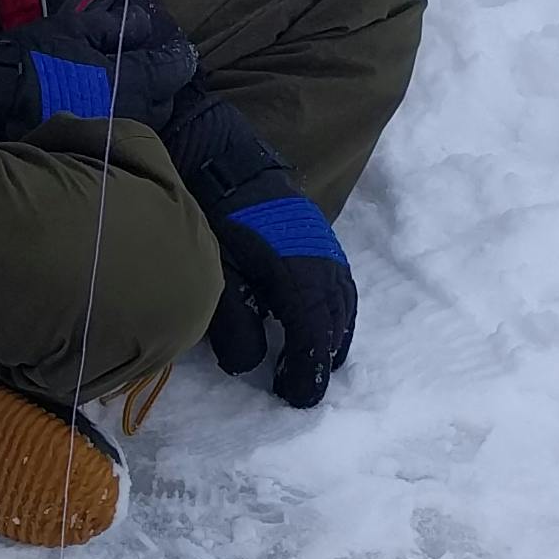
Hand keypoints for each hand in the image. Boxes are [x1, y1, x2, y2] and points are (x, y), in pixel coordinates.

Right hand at [0, 30, 159, 137]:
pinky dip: (119, 121)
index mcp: (132, 81)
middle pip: (165, 103)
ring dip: (142, 106)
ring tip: (126, 90)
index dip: (178, 57)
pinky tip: (104, 112)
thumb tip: (144, 23)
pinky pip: (118, 136)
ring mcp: (111, 136)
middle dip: (162, 86)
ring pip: (143, 123)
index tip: (175, 49)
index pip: (174, 71)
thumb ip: (115, 27)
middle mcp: (130, 113)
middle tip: (149, 68)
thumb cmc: (34, 57)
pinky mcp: (89, 149)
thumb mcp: (74, 28)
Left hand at [206, 193, 358, 406]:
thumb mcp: (214, 275)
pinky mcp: (323, 240)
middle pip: (333, 325)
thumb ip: (232, 325)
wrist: (226, 160)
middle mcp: (324, 265)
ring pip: (343, 306)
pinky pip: (342, 287)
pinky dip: (335, 313)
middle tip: (296, 388)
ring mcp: (328, 249)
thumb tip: (250, 365)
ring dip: (331, 338)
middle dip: (319, 361)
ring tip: (312, 363)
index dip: (307, 372)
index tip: (294, 398)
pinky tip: (319, 322)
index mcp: (300, 276)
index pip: (314, 337)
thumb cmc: (217, 217)